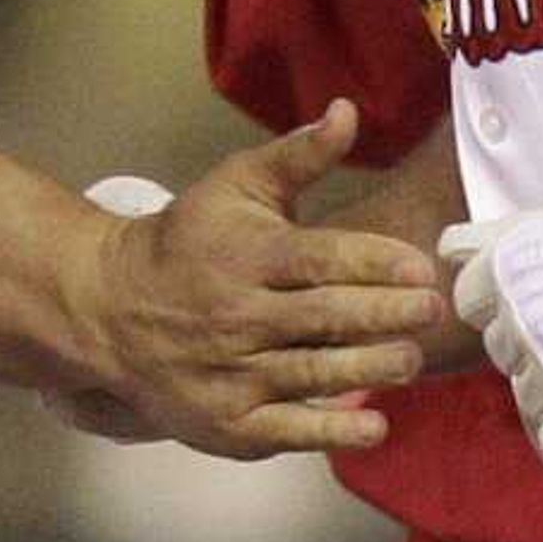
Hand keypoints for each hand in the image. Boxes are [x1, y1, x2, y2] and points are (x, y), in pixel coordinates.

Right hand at [65, 100, 445, 458]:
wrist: (108, 309)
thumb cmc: (187, 241)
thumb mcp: (236, 185)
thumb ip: (299, 155)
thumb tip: (349, 111)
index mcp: (247, 255)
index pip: (321, 257)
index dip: (376, 262)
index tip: (422, 267)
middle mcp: (239, 316)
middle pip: (324, 317)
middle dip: (386, 314)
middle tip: (434, 310)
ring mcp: (231, 374)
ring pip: (312, 373)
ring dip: (370, 368)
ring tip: (412, 358)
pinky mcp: (228, 422)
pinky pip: (288, 429)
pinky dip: (332, 430)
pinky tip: (375, 424)